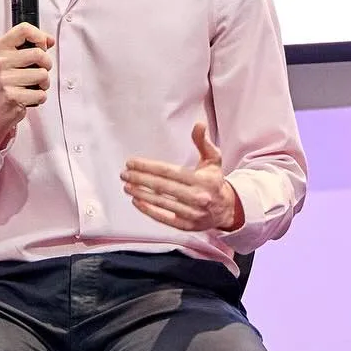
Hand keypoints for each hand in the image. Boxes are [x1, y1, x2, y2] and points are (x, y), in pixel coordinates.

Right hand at [0, 23, 54, 148]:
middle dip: (46, 64)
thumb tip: (49, 40)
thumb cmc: (7, 80)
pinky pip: (41, 94)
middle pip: (39, 54)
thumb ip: (31, 45)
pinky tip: (28, 96)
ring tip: (32, 85)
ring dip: (44, 83)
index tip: (41, 46)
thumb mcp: (13, 57)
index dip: (39, 37)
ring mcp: (4, 79)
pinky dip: (39, 97)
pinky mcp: (12, 96)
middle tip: (39, 70)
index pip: (24, 29)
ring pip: (43, 75)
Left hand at [121, 123, 242, 233]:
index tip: (132, 162)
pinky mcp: (186, 226)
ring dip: (141, 193)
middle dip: (140, 179)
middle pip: (162, 187)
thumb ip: (203, 142)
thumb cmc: (214, 181)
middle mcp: (198, 197)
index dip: (147, 166)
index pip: (169, 171)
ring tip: (127, 186)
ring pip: (161, 202)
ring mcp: (192, 213)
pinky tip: (137, 201)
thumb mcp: (213, 159)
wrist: (226, 209)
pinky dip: (148, 210)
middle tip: (124, 174)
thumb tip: (199, 124)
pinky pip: (164, 218)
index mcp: (202, 180)